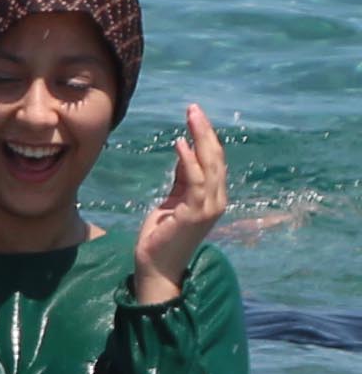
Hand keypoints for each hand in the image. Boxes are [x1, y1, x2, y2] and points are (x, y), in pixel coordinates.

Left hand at [133, 103, 225, 300]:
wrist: (156, 265)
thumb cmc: (163, 234)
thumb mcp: (173, 199)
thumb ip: (182, 178)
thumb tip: (186, 151)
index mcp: (212, 197)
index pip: (214, 161)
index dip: (207, 137)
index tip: (195, 115)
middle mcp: (216, 200)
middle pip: (216, 159)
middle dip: (206, 132)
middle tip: (194, 108)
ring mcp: (208, 208)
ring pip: (210, 166)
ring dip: (201, 139)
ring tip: (191, 117)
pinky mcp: (194, 213)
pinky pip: (194, 182)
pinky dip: (189, 161)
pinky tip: (180, 144)